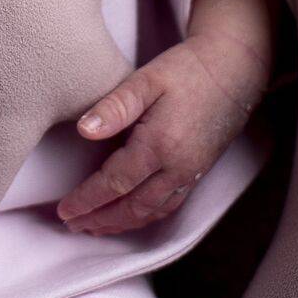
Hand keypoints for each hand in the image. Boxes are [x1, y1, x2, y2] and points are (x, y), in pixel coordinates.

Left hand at [54, 28, 268, 234]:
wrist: (233, 70)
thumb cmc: (186, 70)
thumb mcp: (146, 79)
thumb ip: (114, 106)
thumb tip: (83, 130)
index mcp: (159, 145)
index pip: (115, 183)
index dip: (87, 200)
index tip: (64, 210)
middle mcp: (177, 168)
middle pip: (131, 207)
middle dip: (98, 219)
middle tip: (71, 225)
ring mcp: (190, 174)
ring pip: (150, 212)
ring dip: (120, 224)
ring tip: (93, 227)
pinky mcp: (197, 172)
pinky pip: (167, 207)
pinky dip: (143, 218)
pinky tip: (129, 216)